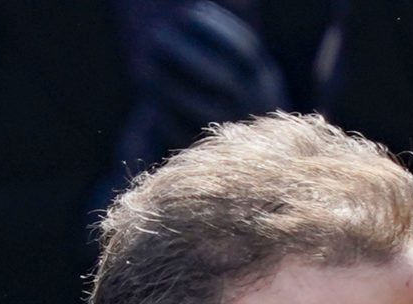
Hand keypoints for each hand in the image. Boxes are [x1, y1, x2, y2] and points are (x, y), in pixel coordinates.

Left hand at [117, 2, 288, 171]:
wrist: (246, 178)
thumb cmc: (231, 108)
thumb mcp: (240, 76)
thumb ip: (220, 48)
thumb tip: (193, 11)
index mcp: (268, 83)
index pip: (245, 49)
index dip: (214, 29)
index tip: (186, 12)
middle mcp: (259, 111)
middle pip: (221, 76)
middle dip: (184, 53)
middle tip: (154, 39)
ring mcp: (238, 138)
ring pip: (200, 106)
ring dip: (166, 84)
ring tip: (143, 67)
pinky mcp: (213, 163)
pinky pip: (182, 135)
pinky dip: (162, 117)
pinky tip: (151, 106)